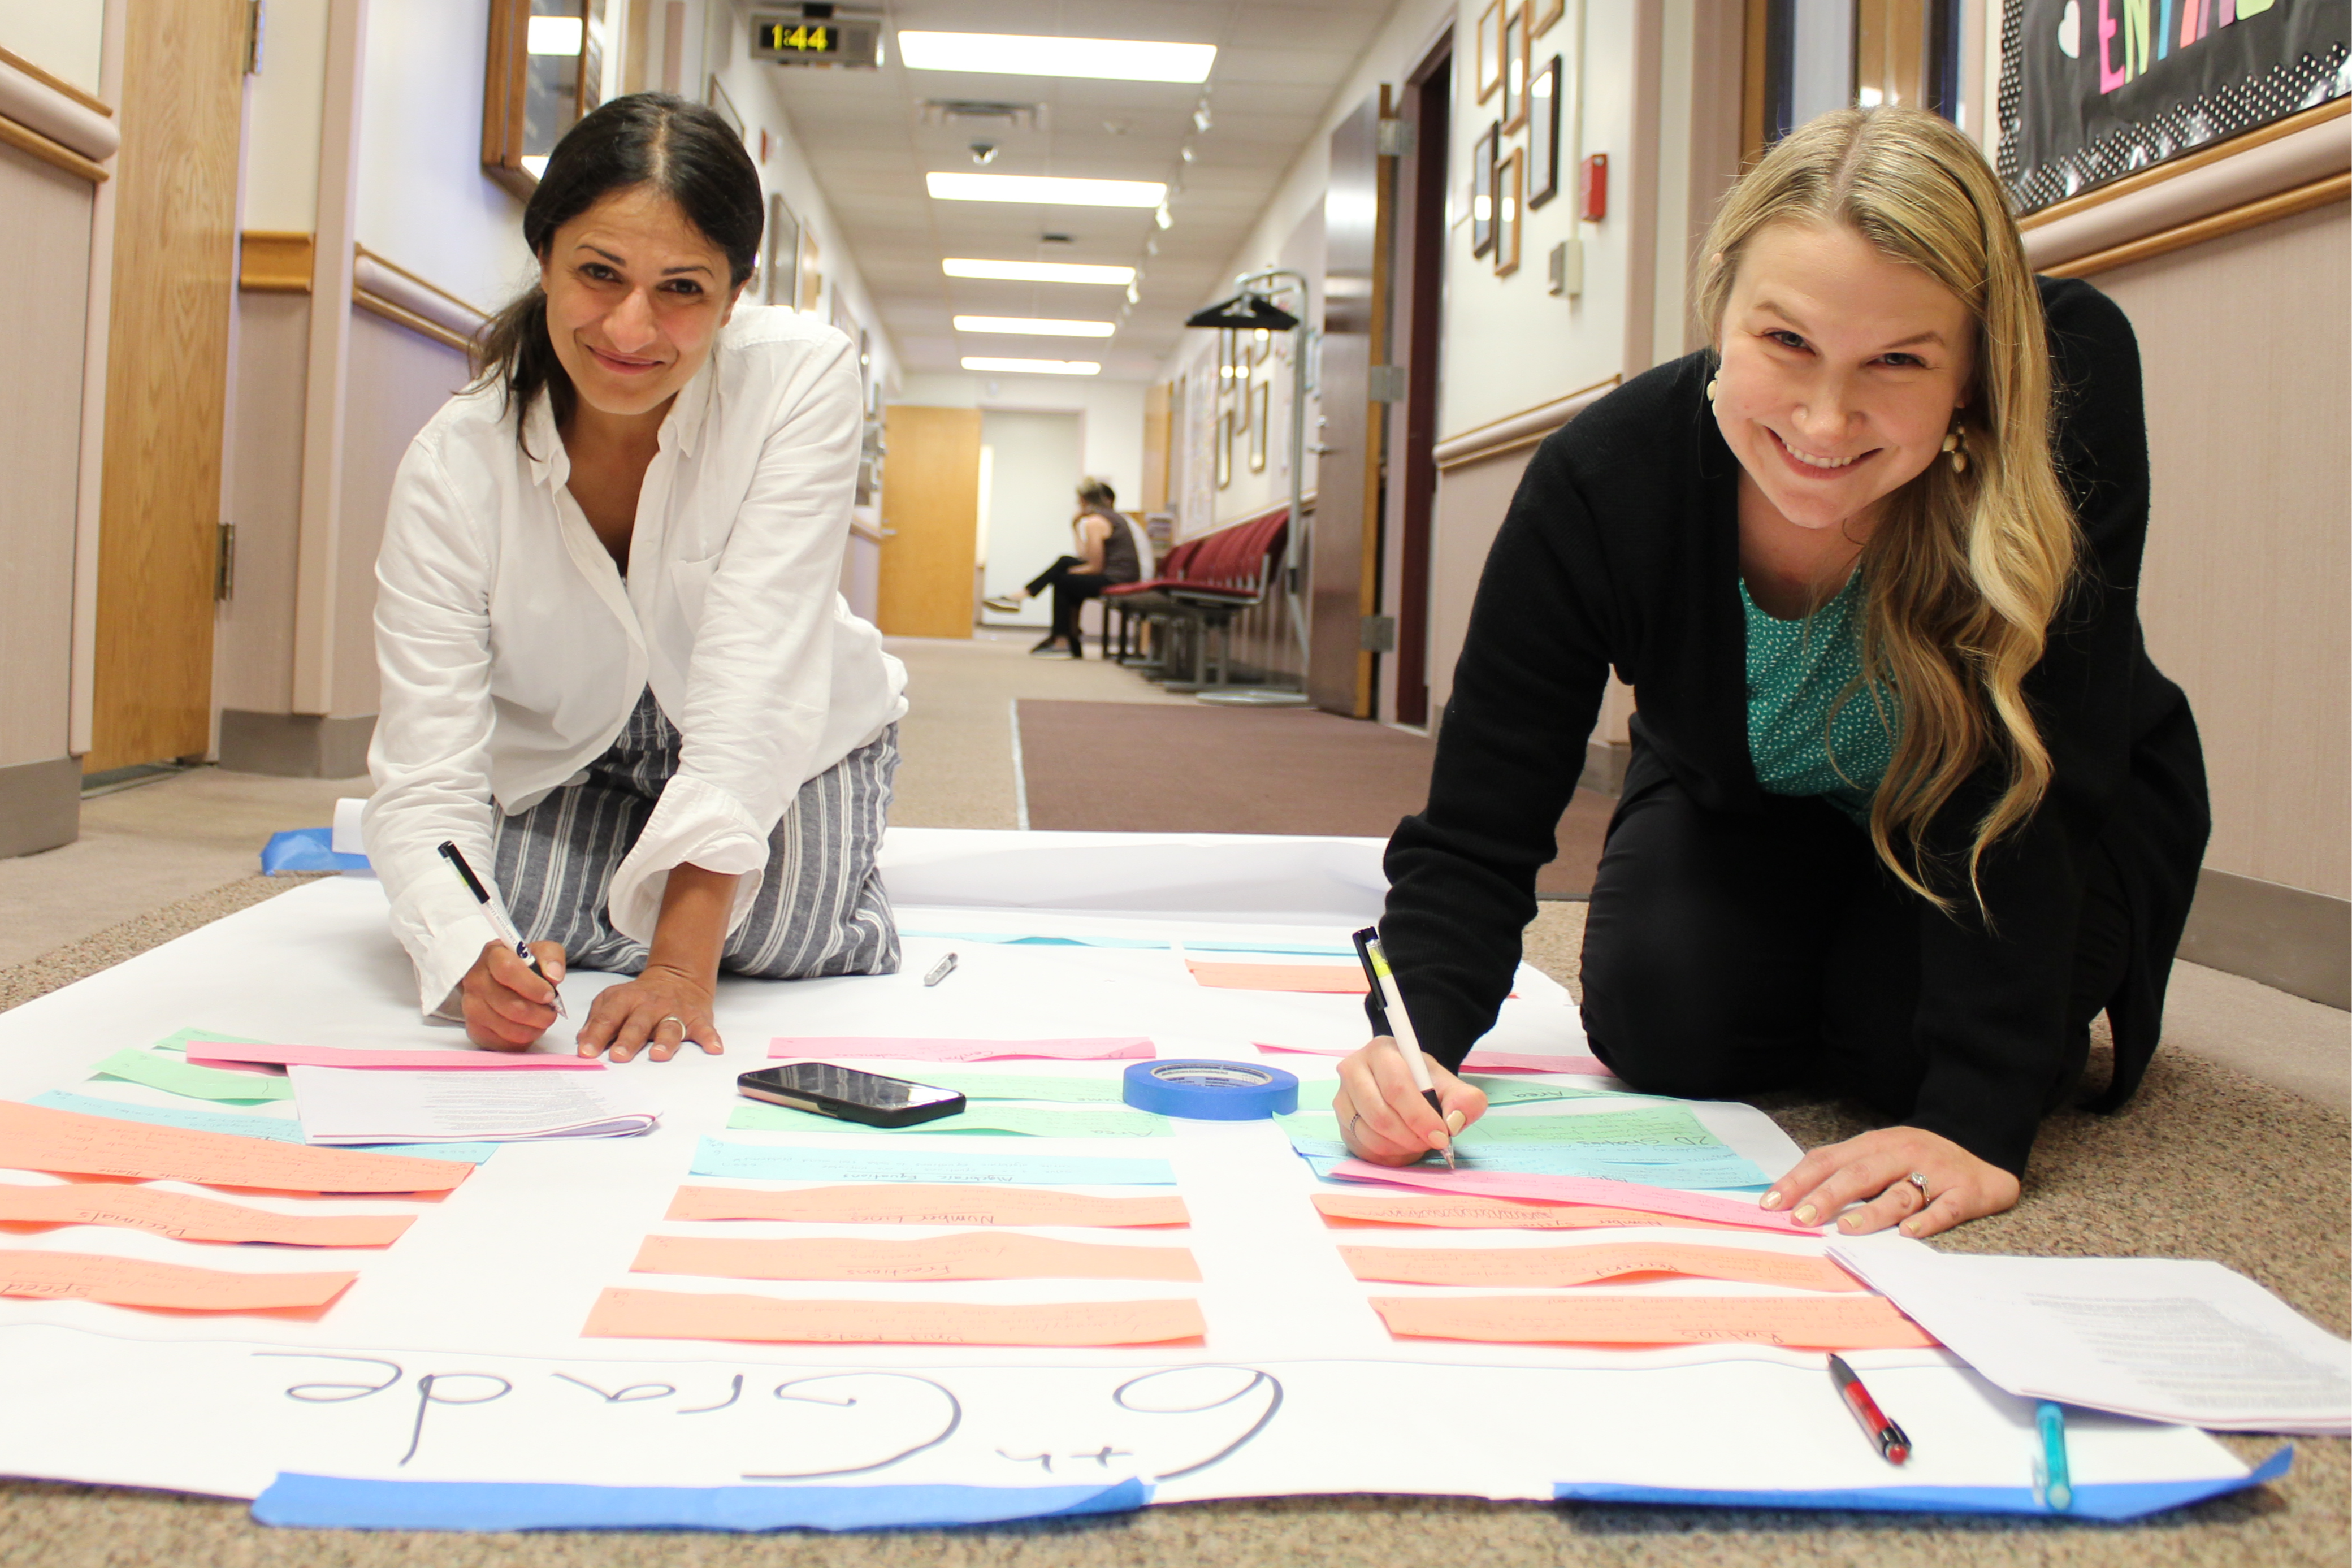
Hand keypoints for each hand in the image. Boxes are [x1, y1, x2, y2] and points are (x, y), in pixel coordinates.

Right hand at [460, 940, 566, 1050]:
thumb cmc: (522, 967)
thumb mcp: (539, 952)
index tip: (549, 995)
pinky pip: (503, 1043)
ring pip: (508, 1028)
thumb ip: (551, 957)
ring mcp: (471, 1006)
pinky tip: (527, 1028)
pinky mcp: (474, 1029)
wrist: (498, 980)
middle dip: (540, 1013)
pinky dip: (522, 1039)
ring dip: (534, 1028)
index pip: (507, 969)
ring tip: (541, 1020)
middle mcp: (475, 980)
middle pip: (511, 1005)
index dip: (532, 985)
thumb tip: (554, 976)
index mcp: (492, 955)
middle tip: (551, 1012)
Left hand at [575, 962, 722, 1062]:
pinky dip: (710, 1038)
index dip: (596, 1034)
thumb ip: (597, 1019)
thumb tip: (583, 1042)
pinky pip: (705, 1029)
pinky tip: (714, 1048)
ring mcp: (675, 1012)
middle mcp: (651, 1005)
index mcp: (627, 999)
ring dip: (665, 1042)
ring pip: (669, 1027)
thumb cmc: (640, 997)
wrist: (678, 977)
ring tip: (658, 1055)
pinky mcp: (697, 1018)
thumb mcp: (614, 999)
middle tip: (618, 1056)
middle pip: (638, 1023)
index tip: (586, 1052)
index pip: (609, 1017)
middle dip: (628, 1040)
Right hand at [1332, 1038, 1488, 1164]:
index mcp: (1382, 1052)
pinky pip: (1363, 1148)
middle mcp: (1354, 1070)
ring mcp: (1343, 1097)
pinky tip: (1403, 1147)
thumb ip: (1465, 1099)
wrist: (1406, 1084)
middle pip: (1380, 1115)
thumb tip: (1454, 1121)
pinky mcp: (1341, 1122)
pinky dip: (1388, 1155)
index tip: (1441, 1136)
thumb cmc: (1424, 1083)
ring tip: (1419, 1143)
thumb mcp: (1451, 1085)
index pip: (1396, 1087)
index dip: (1420, 1116)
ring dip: (1400, 1148)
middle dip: (1411, 1137)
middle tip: (1432, 1143)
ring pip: (1370, 1135)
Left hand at [1762, 1126, 2020, 1238]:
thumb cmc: (1919, 1158)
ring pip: (1899, 1193)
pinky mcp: (1965, 1192)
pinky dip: (1927, 1220)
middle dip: (1826, 1196)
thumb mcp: (1880, 1153)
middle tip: (1801, 1219)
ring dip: (1872, 1211)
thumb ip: (1845, 1170)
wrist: (1983, 1149)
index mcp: (1875, 1144)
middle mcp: (1902, 1154)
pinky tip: (1909, 1232)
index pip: (1828, 1160)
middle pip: (1859, 1174)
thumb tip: (1796, 1196)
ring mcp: (1934, 1173)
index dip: (1798, 1180)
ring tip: (1847, 1227)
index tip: (1772, 1202)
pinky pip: (1945, 1208)